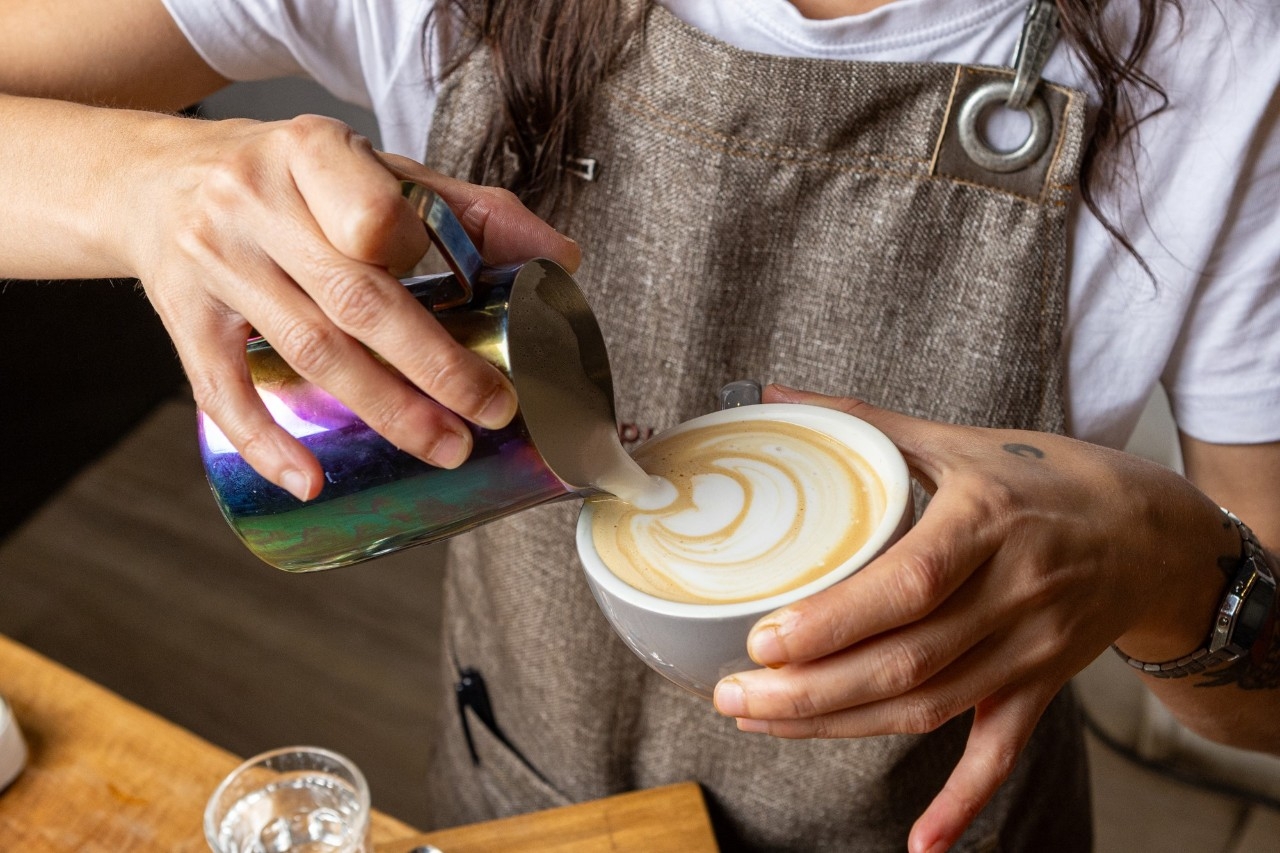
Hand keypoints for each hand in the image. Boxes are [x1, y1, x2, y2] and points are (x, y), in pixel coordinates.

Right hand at [124, 113, 578, 499]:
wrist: (157, 178)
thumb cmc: (287, 179)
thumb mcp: (370, 168)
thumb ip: (464, 211)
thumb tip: (562, 259)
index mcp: (311, 152)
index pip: (374, 212)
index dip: (422, 258)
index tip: (475, 307)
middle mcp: (254, 202)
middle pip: (357, 299)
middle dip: (434, 367)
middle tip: (490, 412)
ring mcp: (214, 261)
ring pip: (309, 348)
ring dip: (383, 410)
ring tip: (443, 446)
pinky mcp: (183, 315)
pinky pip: (221, 388)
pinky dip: (266, 441)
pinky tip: (310, 479)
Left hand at [712, 385, 1235, 852]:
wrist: (1148, 530)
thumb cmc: (1044, 478)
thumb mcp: (959, 440)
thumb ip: (864, 423)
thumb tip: (774, 397)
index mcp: (987, 520)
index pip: (907, 585)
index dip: (834, 623)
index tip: (762, 640)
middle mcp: (1013, 592)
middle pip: (907, 662)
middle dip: (811, 691)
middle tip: (734, 696)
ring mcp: (1030, 649)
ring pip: (931, 707)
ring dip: (842, 727)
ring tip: (763, 724)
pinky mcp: (1040, 686)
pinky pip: (1002, 751)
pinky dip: (964, 802)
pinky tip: (922, 844)